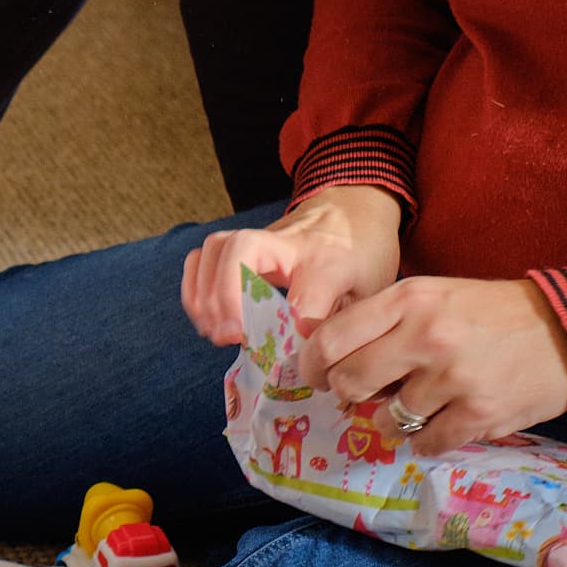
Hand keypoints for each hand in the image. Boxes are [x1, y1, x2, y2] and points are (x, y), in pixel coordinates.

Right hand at [180, 186, 403, 344]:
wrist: (352, 209)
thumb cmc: (362, 257)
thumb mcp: (371, 291)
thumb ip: (345, 321)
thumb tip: (313, 357)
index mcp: (333, 258)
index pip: (316, 282)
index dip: (304, 314)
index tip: (298, 341)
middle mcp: (291, 242)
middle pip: (244, 248)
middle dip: (226, 296)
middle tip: (233, 337)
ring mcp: (261, 238)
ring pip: (217, 248)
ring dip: (205, 294)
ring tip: (217, 332)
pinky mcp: (241, 243)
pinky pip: (204, 255)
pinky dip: (195, 288)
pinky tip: (206, 318)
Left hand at [299, 275, 566, 453]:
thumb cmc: (492, 312)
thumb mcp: (433, 295)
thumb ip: (385, 321)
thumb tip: (332, 361)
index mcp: (409, 299)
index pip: (332, 338)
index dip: (311, 363)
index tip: (312, 375)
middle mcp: (425, 337)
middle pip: (349, 381)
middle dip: (346, 394)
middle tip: (358, 396)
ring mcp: (453, 379)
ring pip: (386, 418)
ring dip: (390, 419)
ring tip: (412, 406)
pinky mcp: (479, 415)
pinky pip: (426, 443)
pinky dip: (425, 440)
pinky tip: (440, 424)